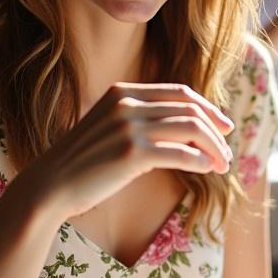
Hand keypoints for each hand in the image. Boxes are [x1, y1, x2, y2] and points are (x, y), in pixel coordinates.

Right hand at [22, 83, 234, 222]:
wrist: (50, 185)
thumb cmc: (84, 162)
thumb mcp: (111, 128)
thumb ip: (141, 120)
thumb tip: (188, 129)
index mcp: (123, 92)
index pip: (179, 93)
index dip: (208, 108)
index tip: (224, 125)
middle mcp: (127, 103)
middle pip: (190, 109)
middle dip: (216, 130)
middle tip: (228, 151)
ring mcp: (129, 127)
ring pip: (192, 129)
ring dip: (214, 147)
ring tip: (223, 164)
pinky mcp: (132, 153)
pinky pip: (181, 153)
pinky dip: (200, 161)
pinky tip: (206, 170)